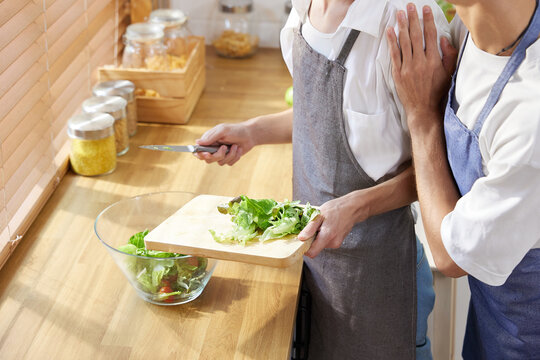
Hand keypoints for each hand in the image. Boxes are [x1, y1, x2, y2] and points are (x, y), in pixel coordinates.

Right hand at [194, 122, 255, 165]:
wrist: (250, 135)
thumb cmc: (235, 130)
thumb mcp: (222, 131)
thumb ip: (210, 137)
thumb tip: (197, 142)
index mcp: (208, 140)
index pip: (198, 151)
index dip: (200, 155)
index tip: (208, 154)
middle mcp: (213, 148)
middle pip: (208, 159)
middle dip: (218, 155)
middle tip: (225, 148)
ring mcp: (221, 154)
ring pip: (220, 162)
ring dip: (230, 154)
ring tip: (235, 146)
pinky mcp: (229, 158)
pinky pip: (229, 163)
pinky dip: (235, 157)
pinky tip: (239, 149)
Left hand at [298, 196, 363, 257]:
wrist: (352, 209)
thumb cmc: (336, 209)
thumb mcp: (320, 215)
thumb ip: (310, 228)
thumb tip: (301, 238)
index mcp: (327, 236)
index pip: (312, 253)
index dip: (304, 247)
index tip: (302, 238)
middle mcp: (333, 243)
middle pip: (315, 248)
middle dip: (311, 238)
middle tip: (314, 226)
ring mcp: (336, 244)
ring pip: (320, 244)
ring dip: (318, 236)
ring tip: (322, 224)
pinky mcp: (338, 242)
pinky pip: (325, 242)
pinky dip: (323, 236)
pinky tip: (327, 226)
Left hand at [386, 4, 457, 128]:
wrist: (423, 109)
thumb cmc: (437, 92)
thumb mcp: (449, 74)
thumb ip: (449, 55)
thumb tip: (444, 39)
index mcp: (434, 61)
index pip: (430, 35)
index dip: (427, 20)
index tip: (426, 9)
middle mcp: (420, 62)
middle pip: (415, 35)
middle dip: (413, 18)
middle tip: (410, 6)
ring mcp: (407, 68)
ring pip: (404, 42)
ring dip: (401, 26)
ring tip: (399, 13)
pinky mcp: (398, 73)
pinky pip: (394, 54)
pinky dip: (392, 42)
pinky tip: (390, 31)